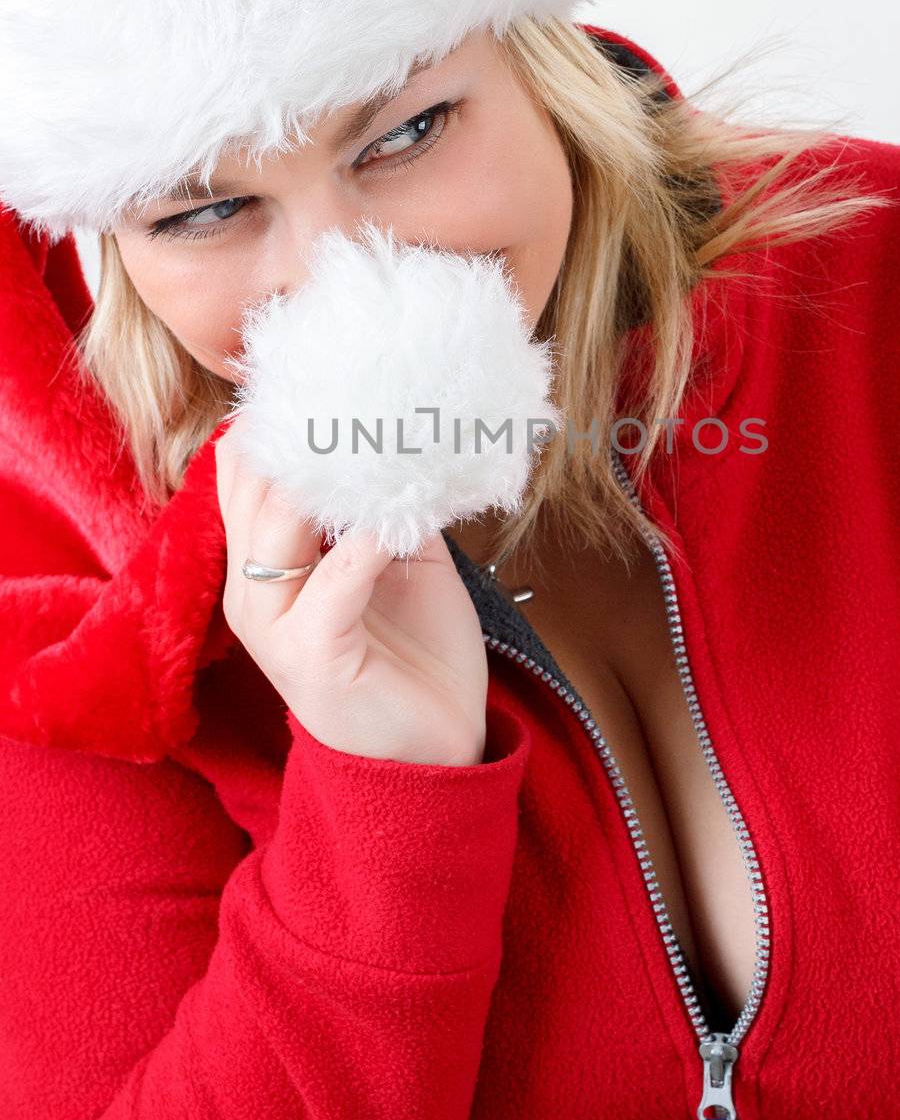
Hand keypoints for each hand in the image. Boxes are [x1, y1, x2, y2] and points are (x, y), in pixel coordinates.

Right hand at [213, 415, 489, 764]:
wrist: (434, 749)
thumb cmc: (414, 651)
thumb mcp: (400, 557)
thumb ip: (388, 499)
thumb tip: (412, 427)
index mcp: (263, 558)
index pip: (245, 466)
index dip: (285, 415)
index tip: (340, 370)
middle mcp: (251, 586)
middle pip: (251, 480)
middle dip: (306, 429)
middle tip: (367, 386)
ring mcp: (272, 623)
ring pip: (277, 521)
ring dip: (335, 475)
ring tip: (385, 438)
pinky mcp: (309, 656)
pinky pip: (335, 579)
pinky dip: (371, 540)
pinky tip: (407, 519)